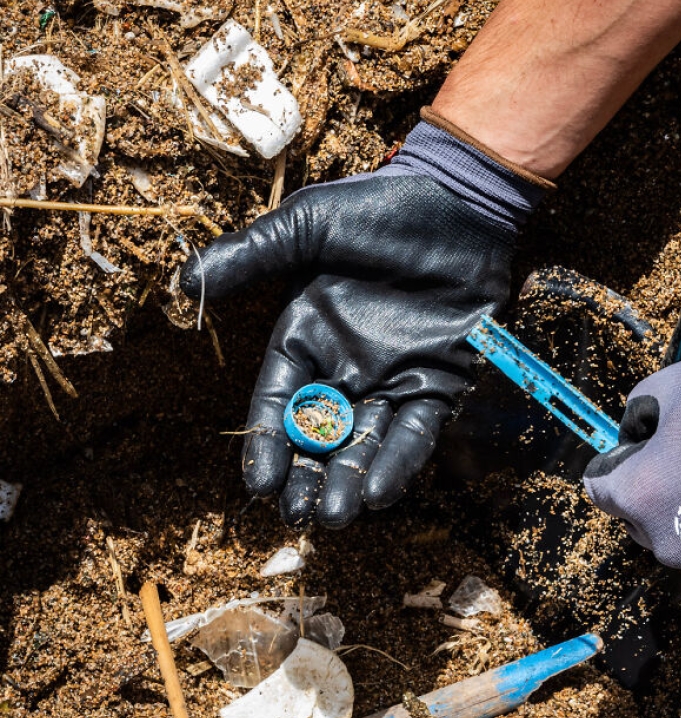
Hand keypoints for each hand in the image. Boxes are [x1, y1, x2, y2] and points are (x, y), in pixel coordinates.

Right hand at [179, 171, 515, 526]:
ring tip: (335, 516)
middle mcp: (347, 366)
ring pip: (366, 443)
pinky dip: (399, 461)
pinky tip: (380, 493)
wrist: (458, 200)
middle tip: (298, 515)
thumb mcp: (305, 226)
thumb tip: (185, 285)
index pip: (279, 401)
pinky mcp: (441, 381)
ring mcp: (394, 376)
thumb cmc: (378, 208)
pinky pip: (417, 431)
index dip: (267, 443)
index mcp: (308, 335)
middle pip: (320, 436)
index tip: (259, 484)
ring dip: (349, 480)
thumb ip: (251, 257)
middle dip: (307, 476)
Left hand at [583, 348, 680, 583]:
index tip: (633, 452)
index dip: (612, 465)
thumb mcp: (672, 385)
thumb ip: (635, 412)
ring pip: (680, 540)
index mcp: (639, 496)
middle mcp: (668, 542)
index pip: (597, 489)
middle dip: (650, 492)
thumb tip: (631, 433)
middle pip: (637, 519)